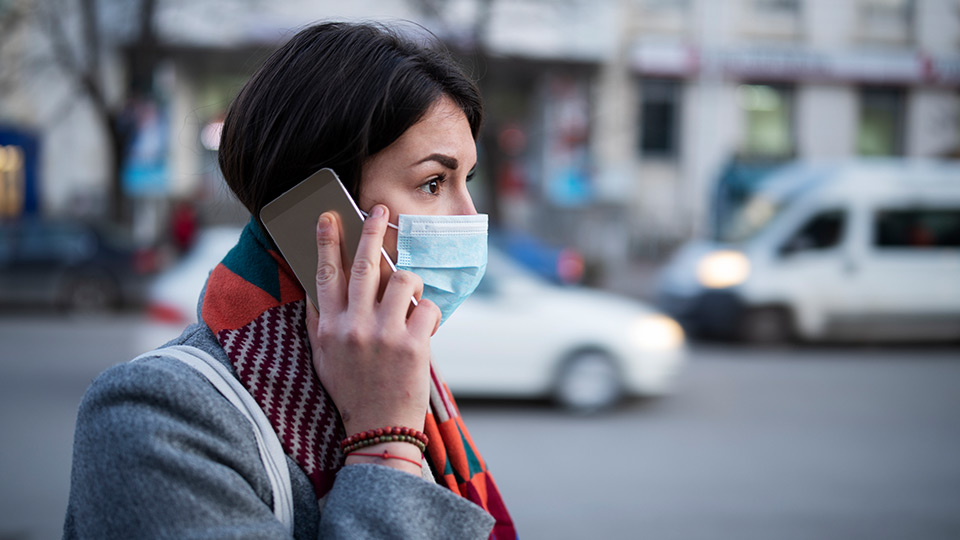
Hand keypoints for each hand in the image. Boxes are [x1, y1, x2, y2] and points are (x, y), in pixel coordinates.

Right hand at [305, 205, 440, 472]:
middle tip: (378, 208)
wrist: (378, 430)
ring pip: (403, 280)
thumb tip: (316, 284)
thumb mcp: (323, 357)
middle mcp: (353, 326)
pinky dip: (430, 312)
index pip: (325, 275)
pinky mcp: (414, 345)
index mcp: (329, 327)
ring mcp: (384, 335)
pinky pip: (427, 307)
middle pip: (364, 266)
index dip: (326, 242)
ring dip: (412, 282)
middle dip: (371, 231)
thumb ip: (319, 321)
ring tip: (412, 298)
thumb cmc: (352, 390)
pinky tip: (425, 327)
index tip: (328, 217)